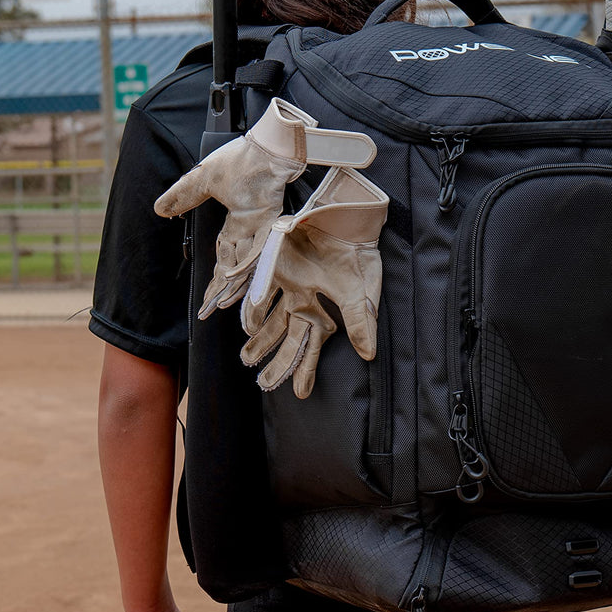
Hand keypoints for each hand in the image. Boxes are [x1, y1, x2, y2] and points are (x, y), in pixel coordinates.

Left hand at [240, 167, 387, 397]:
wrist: (343, 218)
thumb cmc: (356, 255)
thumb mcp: (360, 291)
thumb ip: (360, 322)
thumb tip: (368, 355)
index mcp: (323, 308)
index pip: (312, 345)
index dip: (306, 368)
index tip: (301, 393)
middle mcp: (303, 299)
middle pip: (287, 336)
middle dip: (277, 361)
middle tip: (263, 384)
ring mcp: (287, 283)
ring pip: (268, 317)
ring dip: (259, 337)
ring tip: (247, 358)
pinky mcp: (273, 265)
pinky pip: (257, 289)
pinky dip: (250, 306)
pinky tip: (243, 322)